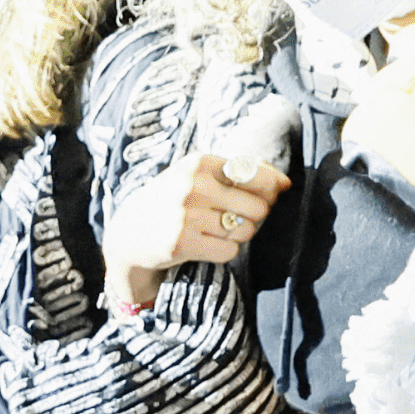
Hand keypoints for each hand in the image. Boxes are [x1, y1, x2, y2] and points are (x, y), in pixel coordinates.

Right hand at [103, 151, 291, 309]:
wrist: (128, 234)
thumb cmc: (172, 202)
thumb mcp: (197, 177)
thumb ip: (240, 173)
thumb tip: (285, 183)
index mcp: (199, 162)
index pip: (256, 175)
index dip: (268, 190)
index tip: (262, 196)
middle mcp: (193, 185)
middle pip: (258, 206)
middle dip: (253, 216)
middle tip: (232, 218)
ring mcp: (186, 215)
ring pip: (245, 230)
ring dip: (238, 234)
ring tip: (215, 230)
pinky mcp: (183, 242)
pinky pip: (229, 250)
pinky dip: (224, 251)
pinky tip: (205, 244)